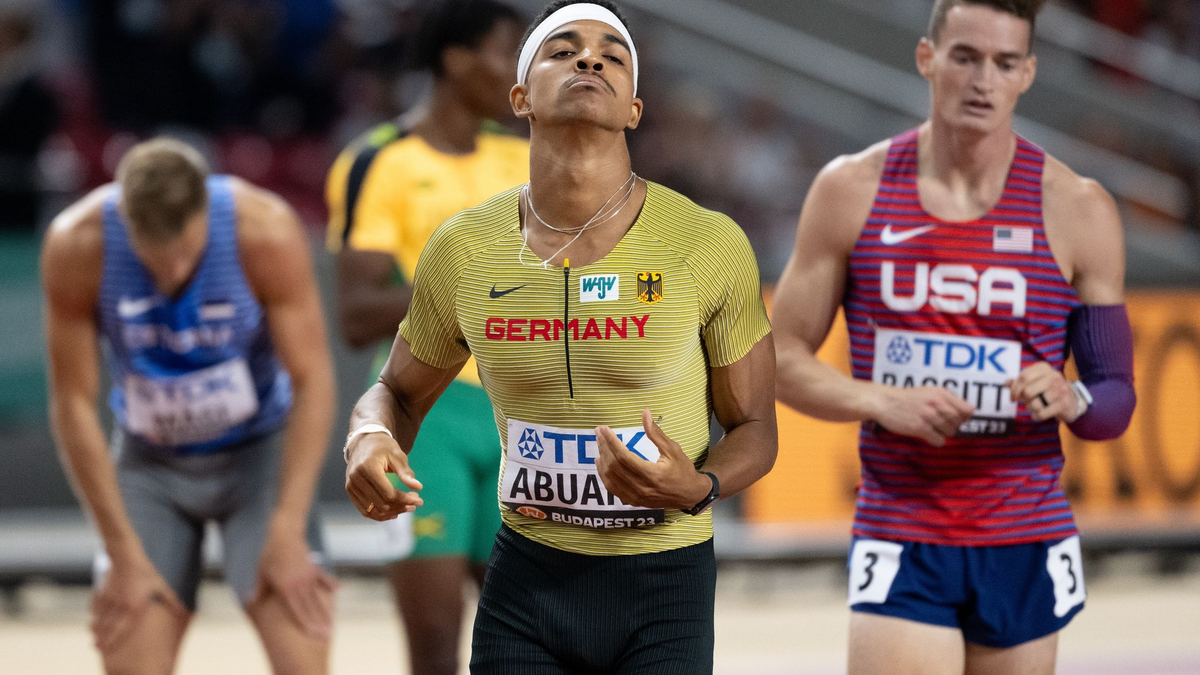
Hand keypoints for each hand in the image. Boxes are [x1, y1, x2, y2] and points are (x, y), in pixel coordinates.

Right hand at [91, 554, 187, 651]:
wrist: (127, 557)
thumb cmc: (146, 572)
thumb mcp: (161, 586)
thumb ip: (171, 601)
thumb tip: (183, 610)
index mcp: (135, 607)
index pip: (124, 629)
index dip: (114, 641)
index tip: (108, 649)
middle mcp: (121, 606)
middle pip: (108, 627)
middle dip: (102, 638)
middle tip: (97, 647)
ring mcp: (110, 600)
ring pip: (100, 618)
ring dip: (96, 628)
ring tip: (94, 636)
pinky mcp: (103, 592)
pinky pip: (96, 606)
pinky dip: (94, 613)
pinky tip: (93, 617)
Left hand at [253, 524, 337, 638]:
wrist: (284, 534)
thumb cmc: (269, 554)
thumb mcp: (261, 573)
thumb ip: (259, 589)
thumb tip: (251, 601)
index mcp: (286, 588)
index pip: (297, 611)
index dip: (306, 624)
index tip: (313, 635)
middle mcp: (299, 584)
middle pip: (310, 608)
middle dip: (319, 623)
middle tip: (326, 636)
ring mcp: (309, 576)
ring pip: (318, 598)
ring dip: (325, 611)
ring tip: (331, 623)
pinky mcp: (313, 568)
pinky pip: (323, 579)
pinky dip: (330, 585)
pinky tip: (338, 591)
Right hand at [345, 431, 422, 520]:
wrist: (364, 441)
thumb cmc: (383, 447)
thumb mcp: (397, 456)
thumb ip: (406, 473)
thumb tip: (419, 487)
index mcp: (368, 468)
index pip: (389, 493)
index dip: (405, 499)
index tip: (420, 500)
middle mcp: (356, 479)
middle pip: (382, 504)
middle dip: (401, 506)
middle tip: (416, 502)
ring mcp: (351, 486)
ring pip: (373, 511)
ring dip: (393, 512)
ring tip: (408, 507)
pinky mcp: (350, 491)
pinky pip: (365, 510)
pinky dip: (380, 515)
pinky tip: (394, 513)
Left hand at [595, 409, 710, 509]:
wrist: (690, 495)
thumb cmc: (683, 470)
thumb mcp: (673, 449)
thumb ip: (656, 433)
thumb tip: (645, 413)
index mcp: (652, 474)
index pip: (624, 456)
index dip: (611, 441)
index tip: (604, 429)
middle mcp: (641, 487)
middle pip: (614, 466)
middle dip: (604, 447)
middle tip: (599, 432)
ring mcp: (636, 496)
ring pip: (611, 478)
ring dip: (602, 460)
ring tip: (599, 444)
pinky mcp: (633, 501)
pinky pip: (613, 489)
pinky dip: (604, 475)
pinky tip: (600, 463)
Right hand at [872, 385, 974, 446]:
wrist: (885, 402)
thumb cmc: (908, 398)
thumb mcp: (930, 391)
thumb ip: (949, 399)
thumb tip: (971, 410)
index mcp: (941, 393)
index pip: (966, 410)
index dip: (964, 417)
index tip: (955, 418)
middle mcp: (937, 403)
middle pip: (959, 422)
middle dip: (953, 425)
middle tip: (940, 423)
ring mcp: (929, 416)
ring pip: (950, 432)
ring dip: (943, 433)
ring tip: (931, 427)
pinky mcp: (920, 428)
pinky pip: (939, 440)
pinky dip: (936, 440)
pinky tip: (927, 434)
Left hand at [1007, 362, 1082, 422]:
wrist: (1072, 401)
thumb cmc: (1047, 390)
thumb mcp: (1034, 382)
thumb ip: (1019, 382)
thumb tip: (1006, 382)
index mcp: (1044, 368)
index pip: (1023, 377)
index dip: (1014, 389)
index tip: (1013, 397)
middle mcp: (1054, 376)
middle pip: (1027, 391)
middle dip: (1023, 399)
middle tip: (1025, 402)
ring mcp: (1060, 389)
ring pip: (1034, 403)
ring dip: (1031, 408)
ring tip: (1035, 406)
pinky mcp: (1063, 403)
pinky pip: (1041, 413)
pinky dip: (1036, 416)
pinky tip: (1038, 414)